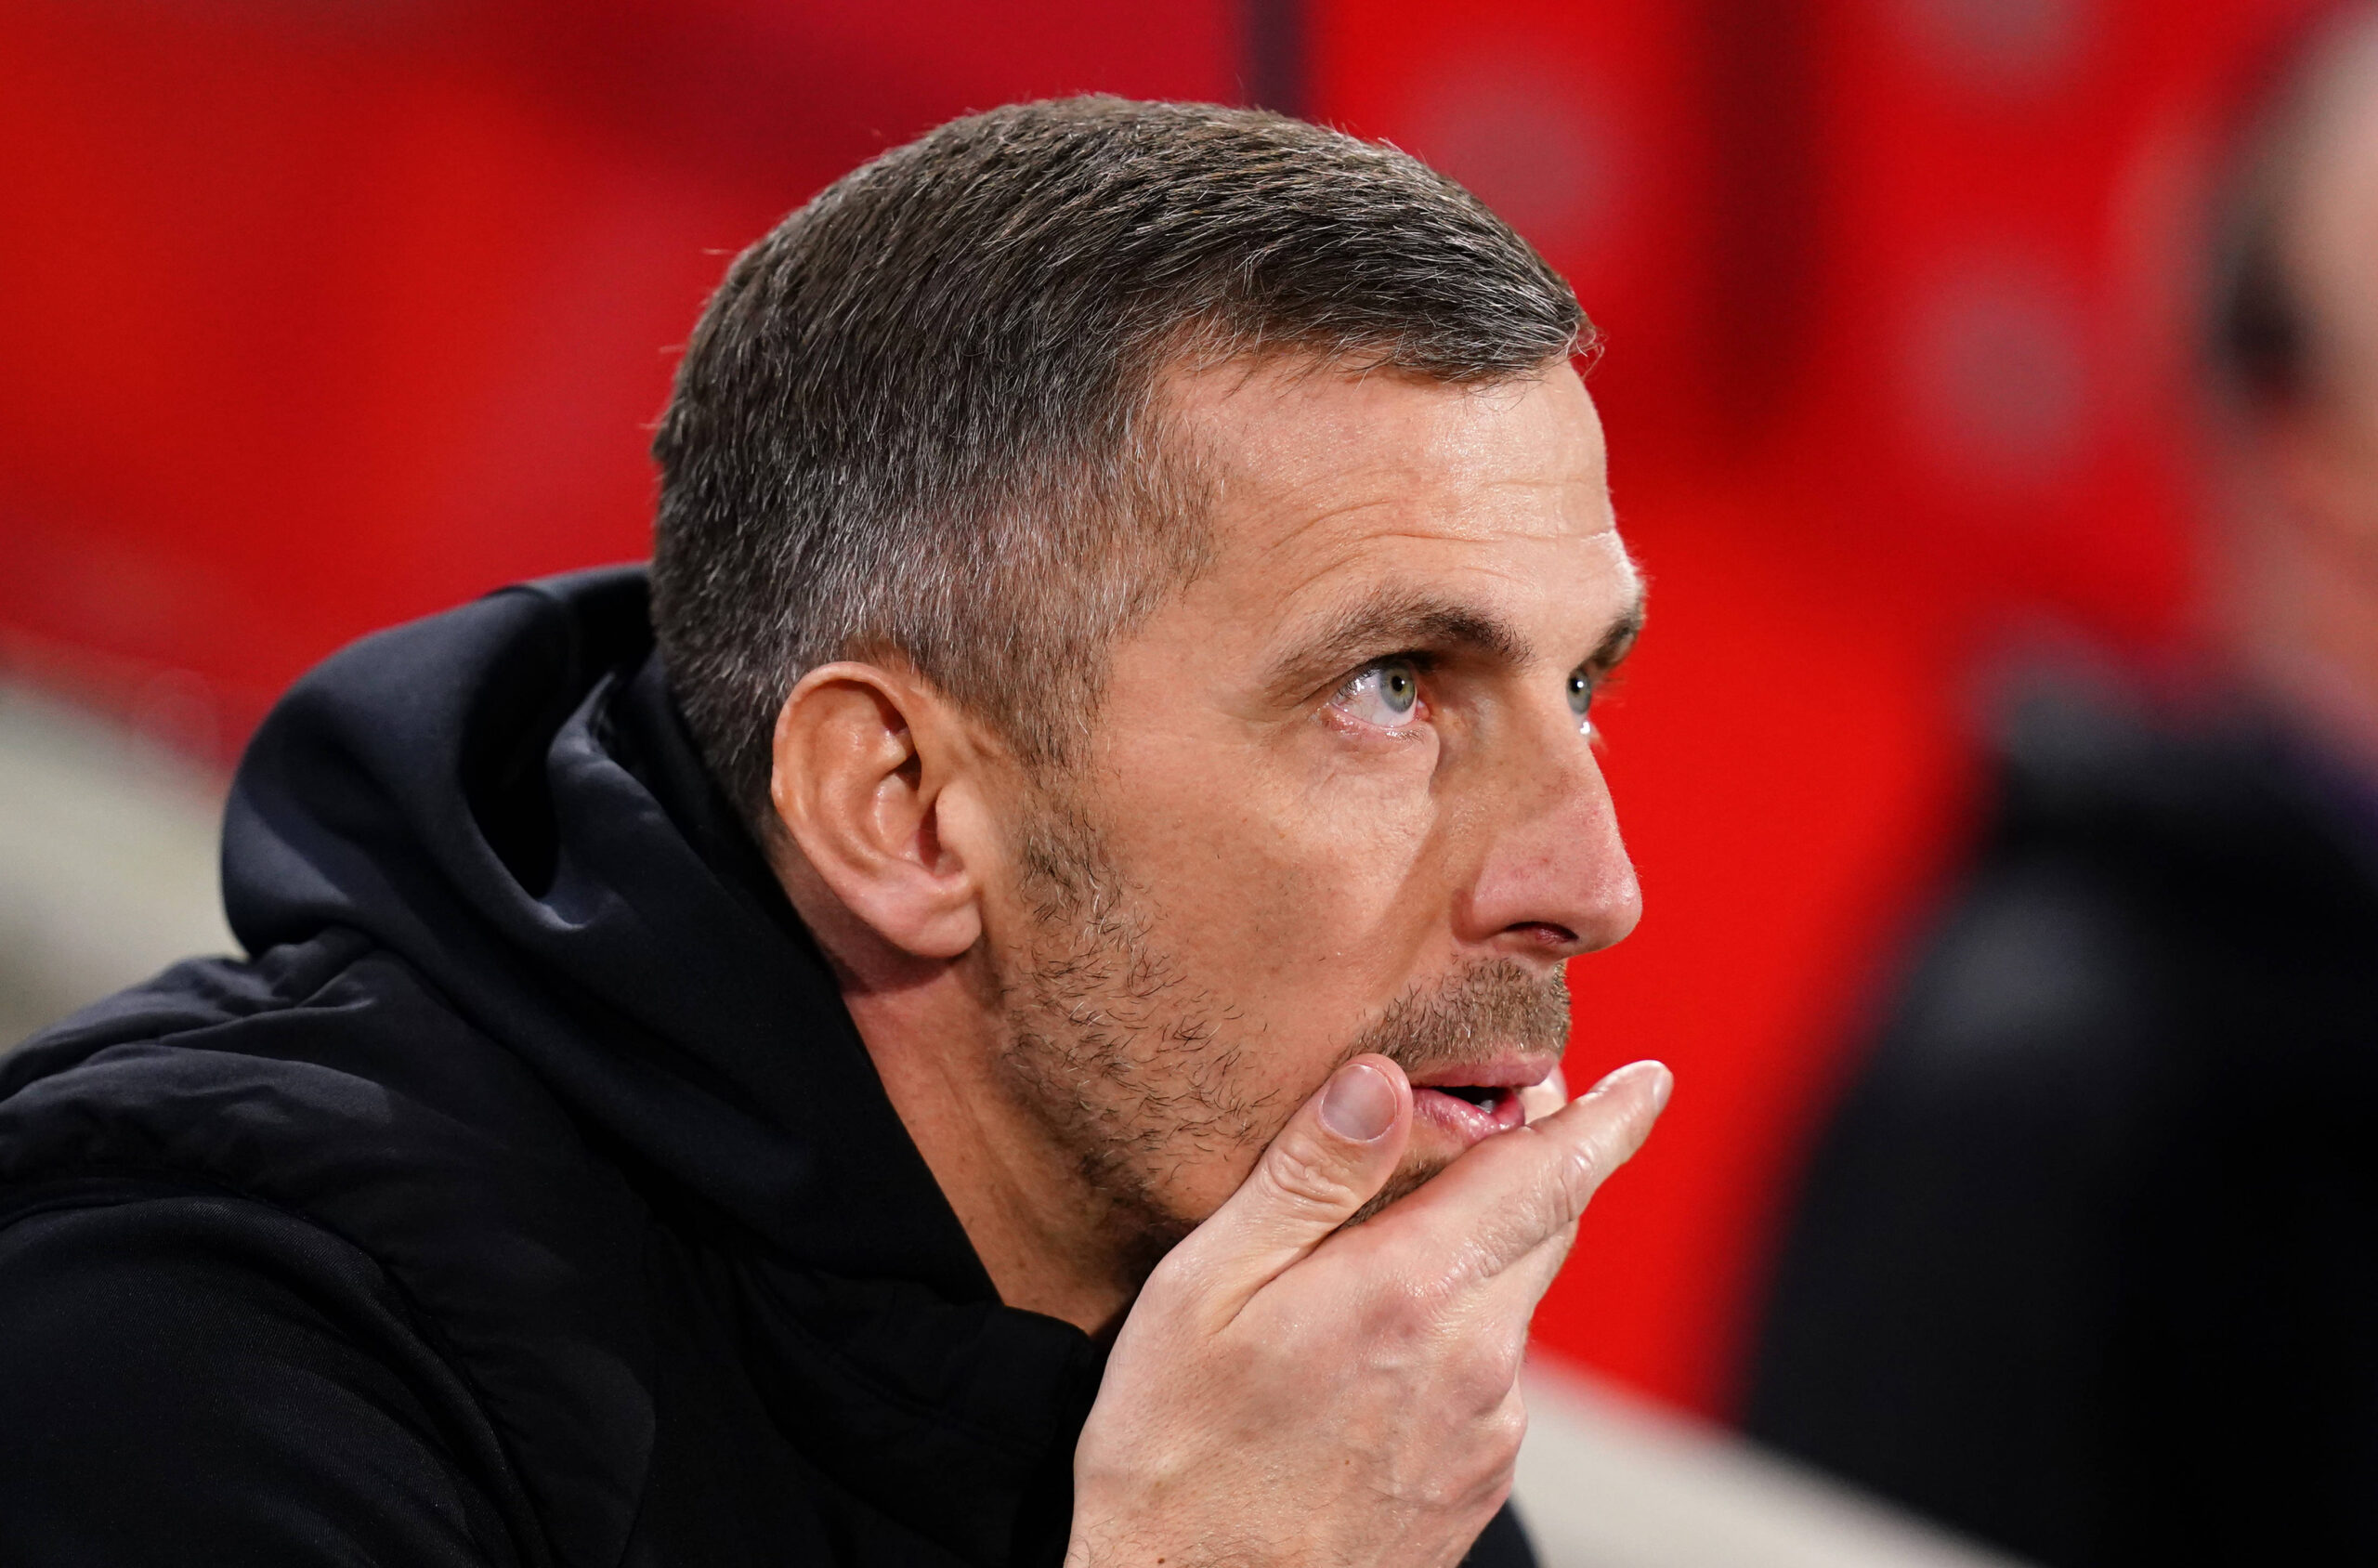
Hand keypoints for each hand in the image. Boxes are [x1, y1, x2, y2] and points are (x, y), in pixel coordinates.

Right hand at [1066, 1053, 1670, 1567]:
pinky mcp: (1475, 1484)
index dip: (1606, 1119)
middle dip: (1540, 1164)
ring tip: (1391, 1247)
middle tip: (1508, 1109)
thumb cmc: (1174, 1456)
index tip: (1650, 1079)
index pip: (1545, 1176)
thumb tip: (1382, 1079)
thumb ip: (1305, 1179)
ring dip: (1481, 1256)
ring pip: (1510, 1305)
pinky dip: (1458, 1332)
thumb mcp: (1204, 1291)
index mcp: (1410, 1292)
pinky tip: (1377, 1347)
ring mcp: (1486, 1432)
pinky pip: (1488, 1377)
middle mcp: (1475, 1361)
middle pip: (1545, 1231)